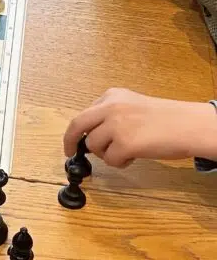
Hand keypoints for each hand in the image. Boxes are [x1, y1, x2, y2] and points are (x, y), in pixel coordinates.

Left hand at [64, 88, 216, 167]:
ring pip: (94, 146)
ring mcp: (116, 125)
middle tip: (70, 153)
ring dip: (106, 154)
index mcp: (111, 96)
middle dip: (70, 142)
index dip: (75, 131)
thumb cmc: (166, 119)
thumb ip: (110, 115)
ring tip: (126, 152)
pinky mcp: (125, 143)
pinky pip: (111, 160)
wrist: (188, 126)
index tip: (71, 142)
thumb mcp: (132, 106)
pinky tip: (134, 157)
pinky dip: (120, 163)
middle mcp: (110, 107)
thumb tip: (91, 134)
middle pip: (77, 125)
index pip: (83, 114)